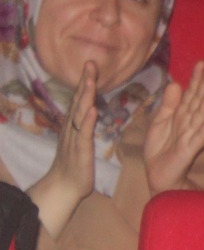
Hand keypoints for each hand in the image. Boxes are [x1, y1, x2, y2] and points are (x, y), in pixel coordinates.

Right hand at [30, 62, 100, 234]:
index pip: (80, 99)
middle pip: (78, 101)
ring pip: (80, 114)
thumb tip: (90, 109)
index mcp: (74, 125)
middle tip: (90, 63)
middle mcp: (72, 128)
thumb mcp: (81, 140)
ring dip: (85, 97)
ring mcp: (75, 138)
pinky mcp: (80, 150)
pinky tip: (93, 109)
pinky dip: (88, 121)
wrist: (64, 187)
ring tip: (90, 80)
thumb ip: (85, 125)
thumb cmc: (76, 164)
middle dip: (85, 82)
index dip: (85, 82)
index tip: (91, 65)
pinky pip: (84, 133)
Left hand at [144, 60, 203, 194]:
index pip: (191, 93)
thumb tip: (175, 83)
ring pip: (202, 113)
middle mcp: (190, 122)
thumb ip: (168, 105)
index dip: (196, 79)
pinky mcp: (190, 148)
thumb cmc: (160, 149)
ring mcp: (192, 134)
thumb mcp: (159, 122)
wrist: (157, 174)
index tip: (202, 63)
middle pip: (199, 99)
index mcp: (181, 115)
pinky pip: (200, 135)